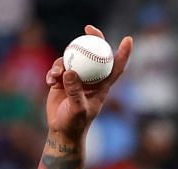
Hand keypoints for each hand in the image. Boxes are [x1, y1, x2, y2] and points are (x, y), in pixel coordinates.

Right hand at [44, 25, 132, 144]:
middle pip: (95, 55)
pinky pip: (58, 68)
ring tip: (56, 75)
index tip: (128, 39)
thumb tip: (70, 71)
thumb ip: (75, 91)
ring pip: (73, 59)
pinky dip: (53, 71)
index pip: (115, 67)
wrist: (62, 131)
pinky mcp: (63, 81)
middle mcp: (91, 80)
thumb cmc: (75, 124)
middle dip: (93, 39)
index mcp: (102, 86)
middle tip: (88, 29)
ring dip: (64, 62)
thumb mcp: (77, 109)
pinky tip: (49, 81)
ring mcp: (76, 79)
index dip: (123, 53)